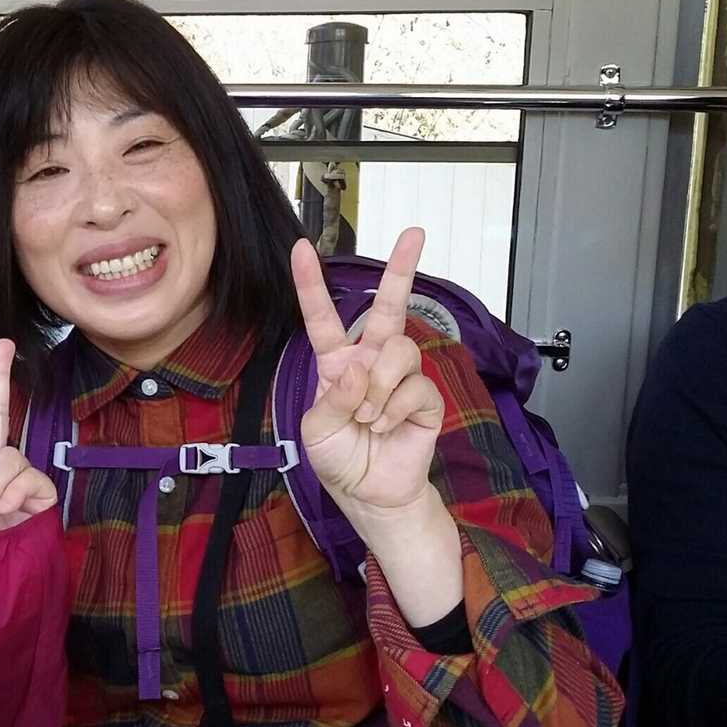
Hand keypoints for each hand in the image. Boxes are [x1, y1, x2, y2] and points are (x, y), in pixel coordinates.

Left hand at [293, 228, 444, 514]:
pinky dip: (393, 410)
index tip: (301, 248)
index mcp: (337, 363)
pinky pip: (414, 387)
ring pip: (398, 351)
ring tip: (368, 418)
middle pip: (387, 308)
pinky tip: (385, 427)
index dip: (310, 284)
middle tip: (413, 233)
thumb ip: (333, 399)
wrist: (368, 493)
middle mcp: (370, 361)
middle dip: (401, 269)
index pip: (322, 317)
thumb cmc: (338, 458)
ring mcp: (400, 377)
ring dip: (378, 388)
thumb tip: (361, 371)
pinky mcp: (425, 398)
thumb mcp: (316, 429)